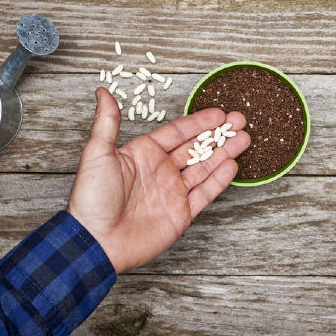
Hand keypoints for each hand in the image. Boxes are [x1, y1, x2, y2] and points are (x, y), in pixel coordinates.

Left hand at [67, 87, 249, 272]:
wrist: (95, 242)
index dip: (199, 123)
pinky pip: (205, 193)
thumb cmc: (91, 199)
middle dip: (219, 134)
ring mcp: (172, 193)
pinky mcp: (180, 214)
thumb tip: (102, 92)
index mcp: (143, 154)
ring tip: (244, 138)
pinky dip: (219, 180)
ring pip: (204, 168)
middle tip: (239, 121)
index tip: (219, 113)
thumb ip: (107, 122)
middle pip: (196, 148)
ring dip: (224, 152)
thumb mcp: (97, 154)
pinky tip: (232, 165)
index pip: (177, 133)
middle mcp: (160, 171)